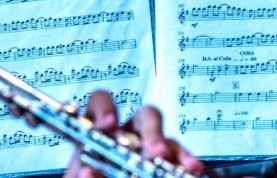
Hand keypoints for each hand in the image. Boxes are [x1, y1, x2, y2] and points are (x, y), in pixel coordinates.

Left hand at [64, 90, 206, 177]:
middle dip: (152, 130)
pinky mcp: (170, 163)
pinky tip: (191, 169)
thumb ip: (84, 176)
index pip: (101, 106)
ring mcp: (151, 150)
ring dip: (173, 148)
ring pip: (168, 138)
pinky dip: (186, 161)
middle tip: (155, 150)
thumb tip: (87, 171)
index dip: (104, 108)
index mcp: (100, 136)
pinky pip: (181, 157)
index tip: (109, 123)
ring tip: (177, 163)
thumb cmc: (94, 177)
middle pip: (144, 117)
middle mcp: (128, 138)